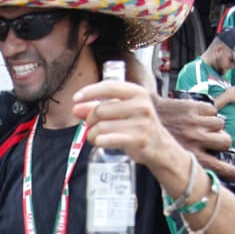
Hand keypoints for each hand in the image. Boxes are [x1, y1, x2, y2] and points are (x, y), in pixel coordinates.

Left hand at [74, 80, 192, 178]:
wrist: (159, 146)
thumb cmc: (137, 125)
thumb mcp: (121, 111)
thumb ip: (98, 107)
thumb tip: (76, 108)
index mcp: (137, 92)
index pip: (109, 87)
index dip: (89, 92)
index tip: (75, 98)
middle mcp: (141, 105)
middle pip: (101, 110)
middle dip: (89, 119)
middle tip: (90, 126)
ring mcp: (141, 123)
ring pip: (102, 126)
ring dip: (92, 134)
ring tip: (95, 136)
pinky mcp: (138, 139)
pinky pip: (109, 139)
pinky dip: (99, 141)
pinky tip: (99, 142)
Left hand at [151, 95, 234, 181]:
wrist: (143, 114)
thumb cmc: (154, 137)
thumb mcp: (169, 156)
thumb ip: (186, 161)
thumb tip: (202, 168)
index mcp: (189, 156)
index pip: (218, 167)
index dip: (233, 173)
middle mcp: (196, 140)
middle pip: (226, 142)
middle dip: (222, 141)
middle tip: (213, 140)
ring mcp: (196, 123)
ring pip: (221, 125)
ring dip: (214, 126)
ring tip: (202, 126)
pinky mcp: (195, 108)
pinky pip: (213, 111)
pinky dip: (208, 112)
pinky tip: (197, 115)